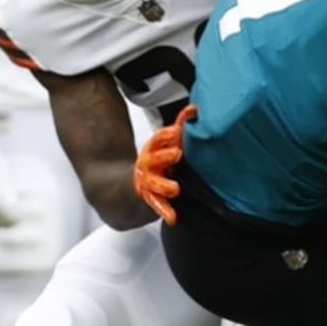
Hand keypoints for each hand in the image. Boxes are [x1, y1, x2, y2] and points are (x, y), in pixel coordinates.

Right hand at [134, 104, 195, 224]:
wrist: (132, 184)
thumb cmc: (158, 160)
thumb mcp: (167, 143)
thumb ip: (180, 125)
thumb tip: (194, 108)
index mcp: (154, 149)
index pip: (158, 139)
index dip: (165, 135)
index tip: (175, 131)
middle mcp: (149, 164)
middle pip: (155, 159)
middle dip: (164, 156)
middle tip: (176, 153)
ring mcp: (149, 182)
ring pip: (155, 184)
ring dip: (164, 185)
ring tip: (174, 189)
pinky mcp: (150, 198)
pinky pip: (157, 205)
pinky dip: (165, 211)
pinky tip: (172, 217)